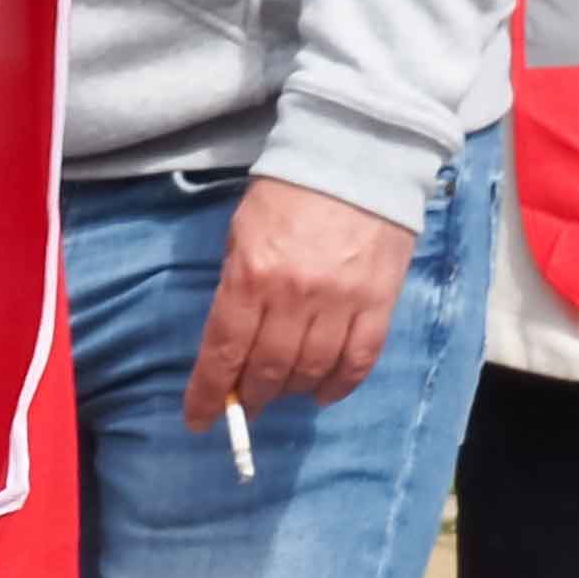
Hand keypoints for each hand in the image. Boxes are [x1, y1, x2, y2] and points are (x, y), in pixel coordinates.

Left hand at [184, 177, 416, 424]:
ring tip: (282, 392)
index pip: (223, 351)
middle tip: (246, 403)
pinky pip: (359, 359)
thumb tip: (231, 342)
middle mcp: (295, 296)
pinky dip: (339, 385)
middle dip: (251, 395)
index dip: (209, 394)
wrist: (358, 157)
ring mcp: (341, 302)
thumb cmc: (289, 193)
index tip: (199, 420)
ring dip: (291, 391)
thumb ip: (237, 286)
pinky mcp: (380, 301)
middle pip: (268, 369)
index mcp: (251, 276)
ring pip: (311, 370)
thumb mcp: (242, 233)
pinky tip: (323, 392)